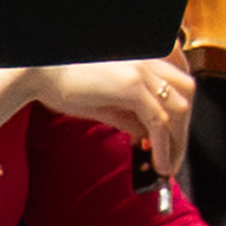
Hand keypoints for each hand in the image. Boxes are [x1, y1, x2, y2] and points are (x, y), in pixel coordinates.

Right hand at [33, 54, 200, 175]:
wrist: (38, 73)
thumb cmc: (65, 84)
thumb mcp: (105, 102)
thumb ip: (129, 116)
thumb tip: (145, 135)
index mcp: (143, 59)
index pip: (178, 83)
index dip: (182, 112)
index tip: (175, 137)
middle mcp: (148, 61)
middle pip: (186, 94)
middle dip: (183, 127)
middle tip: (174, 155)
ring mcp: (142, 71)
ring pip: (179, 109)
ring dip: (177, 141)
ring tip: (168, 165)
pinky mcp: (132, 86)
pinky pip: (159, 122)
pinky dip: (164, 146)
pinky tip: (160, 163)